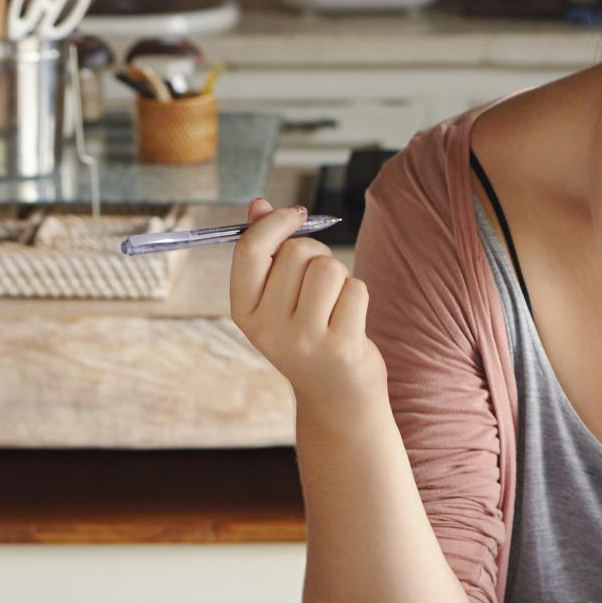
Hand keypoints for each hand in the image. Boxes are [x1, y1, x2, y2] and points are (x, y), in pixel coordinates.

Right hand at [229, 198, 385, 415]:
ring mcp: (304, 340)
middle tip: (320, 284)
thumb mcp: (276, 300)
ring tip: (334, 303)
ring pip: (328, 268)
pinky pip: (355, 289)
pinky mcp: (341, 346)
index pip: (250, 250)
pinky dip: (357, 295)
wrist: (336, 398)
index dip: (275, 222)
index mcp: (244, 312)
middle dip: (316, 255)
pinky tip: (350, 320)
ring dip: (339, 276)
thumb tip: (260, 204)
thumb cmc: (307, 337)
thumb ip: (266, 252)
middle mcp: (269, 328)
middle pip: (297, 252)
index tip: (296, 213)